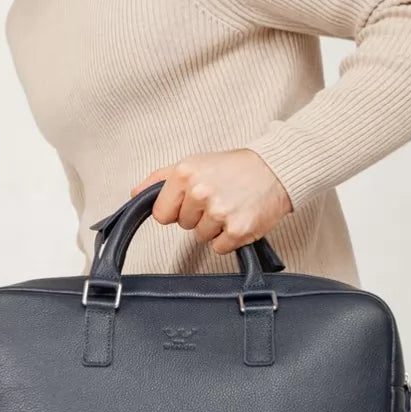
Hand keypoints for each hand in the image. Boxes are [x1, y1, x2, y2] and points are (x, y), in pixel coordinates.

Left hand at [129, 149, 292, 255]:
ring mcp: (219, 212)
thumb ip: (160, 179)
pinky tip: (239, 218)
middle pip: (183, 225)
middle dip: (198, 216)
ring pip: (201, 237)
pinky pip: (220, 247)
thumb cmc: (233, 167)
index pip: (161, 214)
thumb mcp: (193, 163)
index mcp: (184, 174)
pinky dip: (230, 238)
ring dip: (215, 227)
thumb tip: (135, 194)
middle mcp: (200, 192)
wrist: (274, 170)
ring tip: (231, 206)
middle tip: (218, 199)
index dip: (176, 210)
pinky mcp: (237, 230)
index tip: (192, 201)